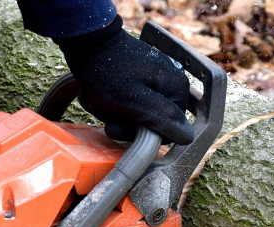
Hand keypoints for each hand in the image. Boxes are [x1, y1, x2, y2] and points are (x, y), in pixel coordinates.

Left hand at [55, 16, 193, 144]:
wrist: (85, 40)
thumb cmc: (107, 72)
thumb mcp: (135, 101)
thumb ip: (163, 119)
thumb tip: (188, 138)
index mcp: (176, 89)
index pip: (167, 130)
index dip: (141, 134)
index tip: (116, 126)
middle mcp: (170, 84)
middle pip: (149, 123)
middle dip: (121, 120)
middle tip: (102, 108)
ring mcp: (153, 80)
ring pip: (133, 114)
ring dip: (109, 112)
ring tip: (95, 98)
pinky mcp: (137, 78)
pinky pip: (125, 102)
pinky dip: (107, 102)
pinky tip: (95, 94)